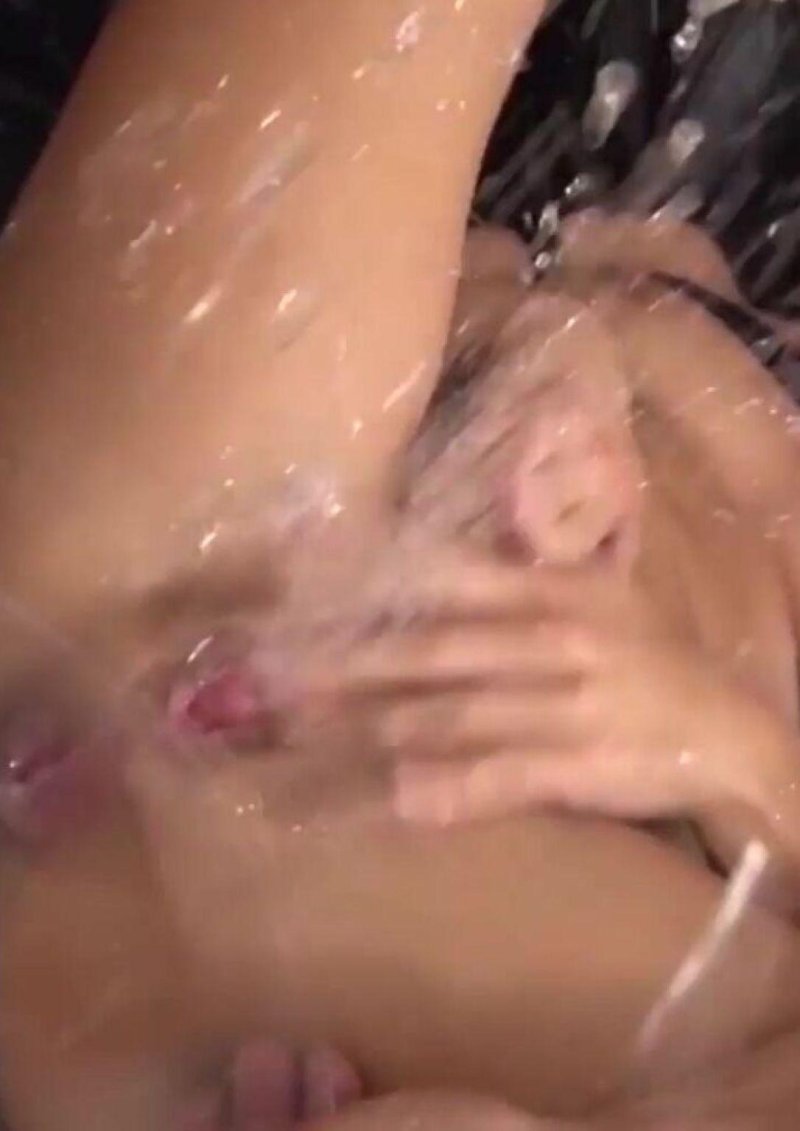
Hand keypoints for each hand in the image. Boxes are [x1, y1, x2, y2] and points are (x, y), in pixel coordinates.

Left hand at [335, 559, 797, 841]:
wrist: (728, 734)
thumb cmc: (652, 660)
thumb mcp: (599, 599)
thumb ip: (523, 581)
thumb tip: (430, 565)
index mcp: (556, 593)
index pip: (453, 579)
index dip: (379, 585)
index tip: (313, 593)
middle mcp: (554, 641)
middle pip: (435, 649)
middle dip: (354, 661)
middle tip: (282, 671)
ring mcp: (566, 706)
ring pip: (455, 713)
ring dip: (376, 723)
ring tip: (310, 729)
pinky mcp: (577, 766)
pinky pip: (502, 778)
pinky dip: (449, 790)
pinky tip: (400, 800)